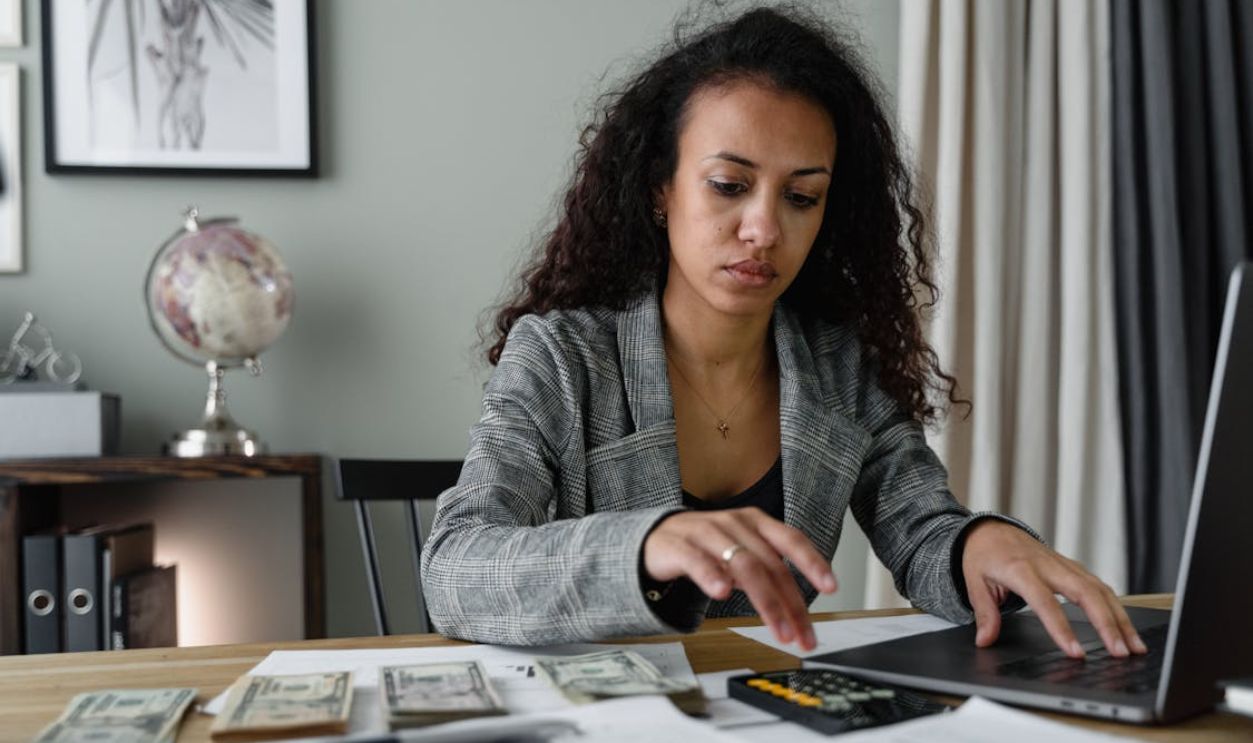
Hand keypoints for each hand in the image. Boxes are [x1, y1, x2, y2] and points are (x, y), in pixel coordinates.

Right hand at [642, 507, 836, 650]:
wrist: (656, 538)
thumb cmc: (706, 547)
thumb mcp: (743, 554)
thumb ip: (769, 573)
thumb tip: (798, 608)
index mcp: (756, 524)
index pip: (791, 540)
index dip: (813, 562)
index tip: (832, 587)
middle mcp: (736, 524)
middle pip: (771, 564)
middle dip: (791, 604)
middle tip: (801, 635)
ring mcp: (707, 533)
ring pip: (743, 565)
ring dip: (765, 601)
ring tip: (777, 628)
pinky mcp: (680, 546)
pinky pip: (699, 561)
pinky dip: (712, 576)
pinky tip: (722, 593)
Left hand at [961, 520, 1146, 658]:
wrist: (990, 530)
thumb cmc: (983, 554)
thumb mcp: (974, 582)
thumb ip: (984, 612)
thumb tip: (985, 641)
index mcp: (1020, 570)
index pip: (1045, 602)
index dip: (1061, 628)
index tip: (1075, 652)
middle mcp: (1048, 566)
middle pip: (1085, 593)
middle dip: (1107, 624)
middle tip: (1120, 652)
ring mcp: (1063, 565)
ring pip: (1099, 589)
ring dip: (1120, 618)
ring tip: (1134, 646)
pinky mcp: (1072, 567)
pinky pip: (1099, 586)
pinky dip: (1116, 606)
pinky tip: (1126, 626)